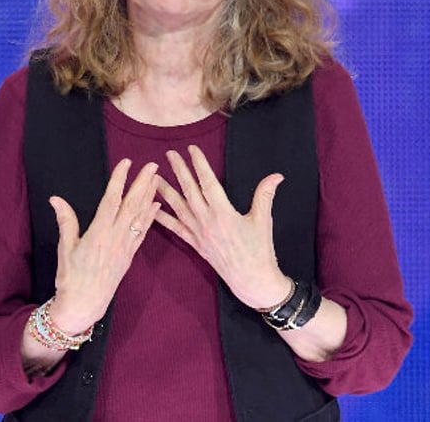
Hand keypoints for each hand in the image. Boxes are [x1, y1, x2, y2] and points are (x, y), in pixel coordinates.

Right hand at [47, 158, 159, 333]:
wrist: (84, 305)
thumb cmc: (70, 278)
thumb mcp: (65, 248)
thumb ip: (66, 221)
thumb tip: (56, 198)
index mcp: (98, 234)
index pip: (111, 201)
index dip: (120, 180)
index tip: (126, 163)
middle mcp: (115, 238)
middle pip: (131, 205)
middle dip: (142, 183)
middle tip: (152, 165)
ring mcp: (125, 247)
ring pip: (140, 217)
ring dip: (149, 196)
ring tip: (157, 179)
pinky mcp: (129, 256)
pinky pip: (143, 233)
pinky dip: (151, 218)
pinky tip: (156, 206)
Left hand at [155, 145, 290, 309]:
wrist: (252, 280)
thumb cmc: (260, 250)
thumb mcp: (263, 220)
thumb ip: (265, 195)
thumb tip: (277, 175)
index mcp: (224, 213)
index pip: (208, 183)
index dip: (199, 164)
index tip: (192, 149)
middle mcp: (207, 221)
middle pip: (189, 191)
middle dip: (179, 171)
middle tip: (170, 154)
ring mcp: (199, 233)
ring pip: (178, 208)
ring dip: (165, 191)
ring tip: (154, 178)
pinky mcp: (196, 245)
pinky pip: (176, 229)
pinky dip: (163, 219)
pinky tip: (152, 210)